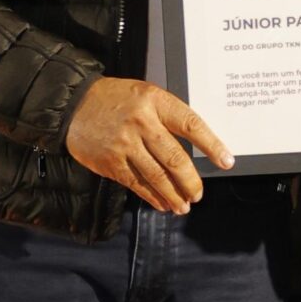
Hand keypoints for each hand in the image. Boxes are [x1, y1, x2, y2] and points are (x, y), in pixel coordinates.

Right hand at [65, 78, 231, 213]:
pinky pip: (137, 184)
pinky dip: (153, 197)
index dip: (211, 145)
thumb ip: (168, 117)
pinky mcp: (110, 162)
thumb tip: (196, 148)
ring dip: (174, 195)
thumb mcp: (146, 95)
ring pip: (157, 176)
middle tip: (199, 193)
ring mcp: (124, 144)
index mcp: (155, 102)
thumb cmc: (117, 100)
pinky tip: (163, 204)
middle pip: (174, 158)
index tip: (226, 161)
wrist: (74, 104)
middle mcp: (141, 122)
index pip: (190, 124)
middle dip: (191, 181)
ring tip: (184, 206)